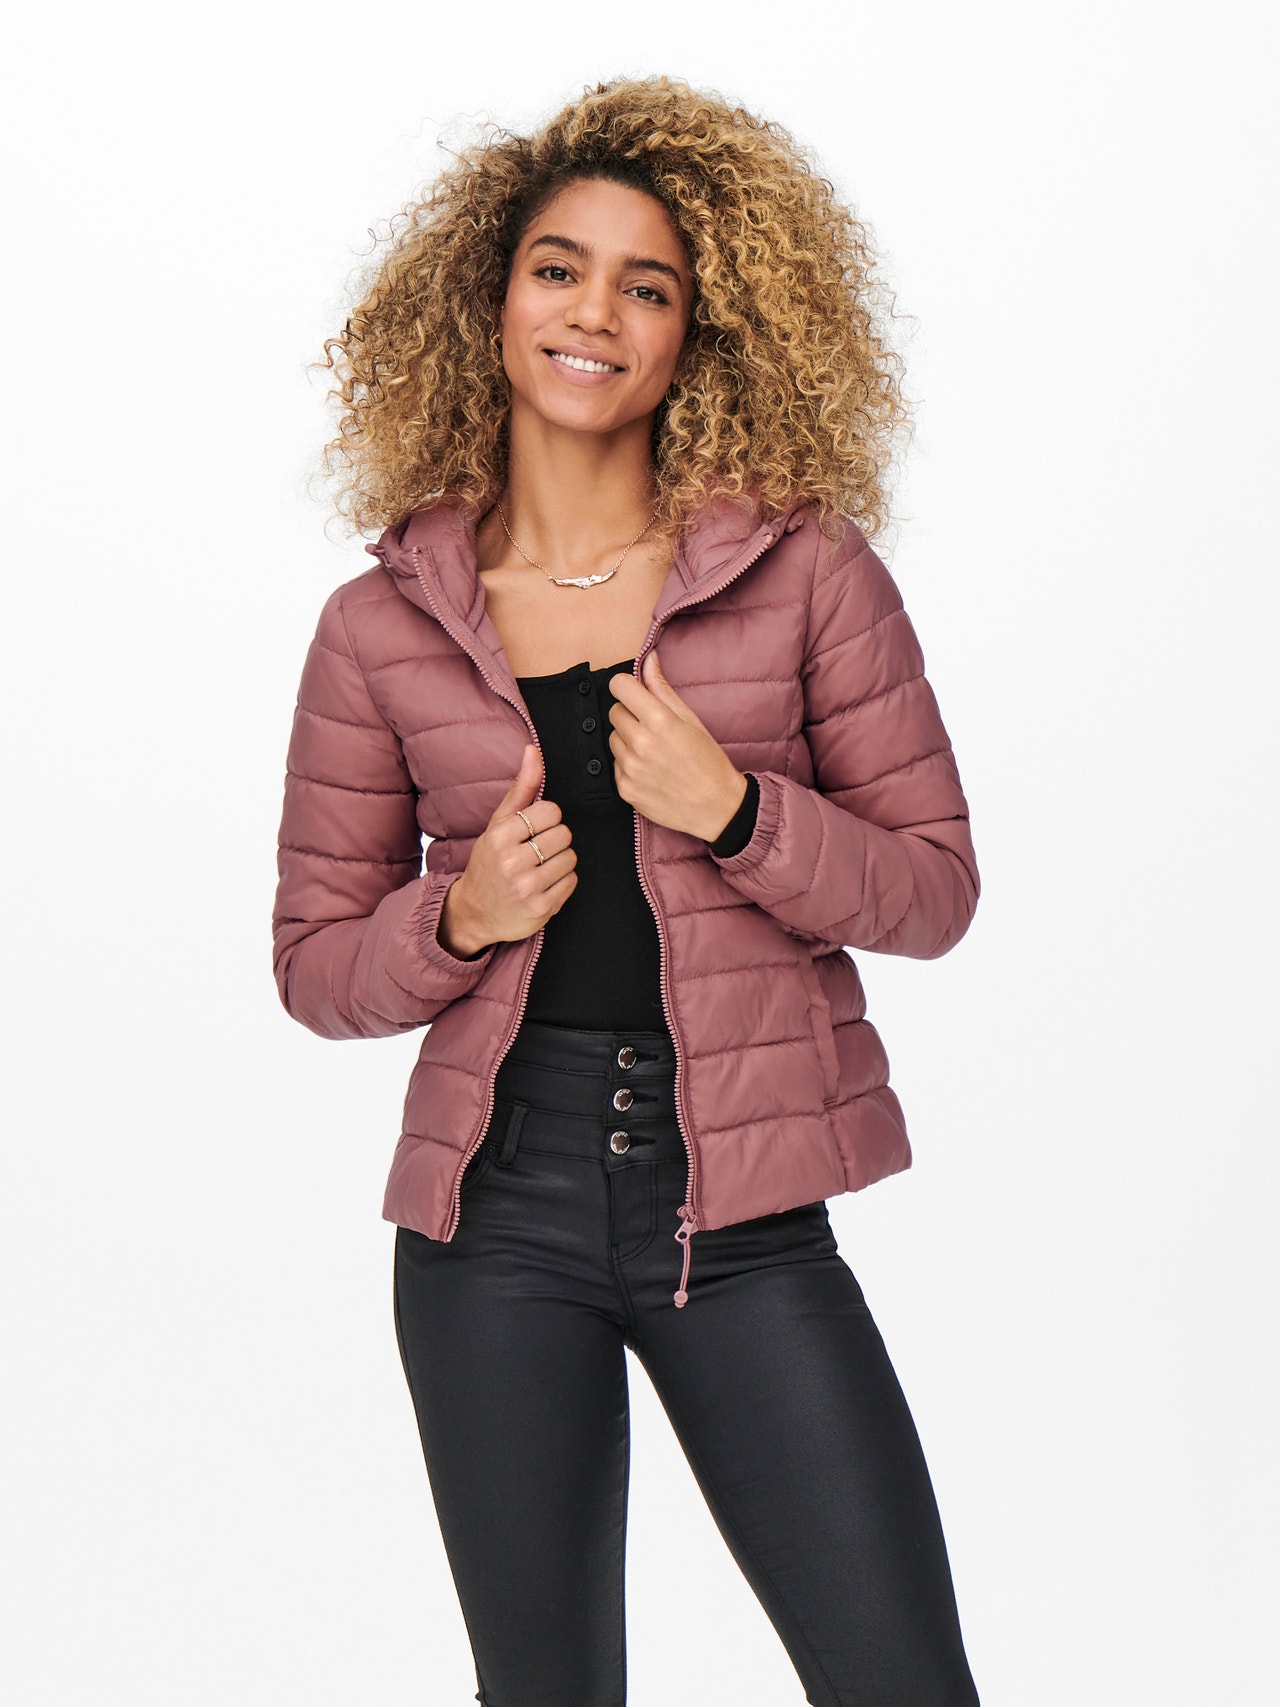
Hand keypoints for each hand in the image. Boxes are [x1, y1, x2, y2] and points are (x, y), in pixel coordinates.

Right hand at [438, 745, 577, 956]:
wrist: (476, 913)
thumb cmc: (489, 863)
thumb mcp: (499, 823)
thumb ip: (521, 787)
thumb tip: (533, 751)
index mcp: (500, 836)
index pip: (551, 811)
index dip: (547, 819)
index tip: (534, 830)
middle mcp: (512, 861)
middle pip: (564, 834)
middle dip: (555, 840)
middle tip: (537, 851)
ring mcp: (527, 887)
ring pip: (570, 858)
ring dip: (560, 861)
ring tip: (540, 868)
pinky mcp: (541, 908)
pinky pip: (571, 881)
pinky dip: (563, 881)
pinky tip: (544, 884)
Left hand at [607, 650, 747, 840]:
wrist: (717, 807)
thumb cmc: (708, 760)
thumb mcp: (691, 719)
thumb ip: (662, 689)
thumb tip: (648, 659)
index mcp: (659, 721)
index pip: (619, 686)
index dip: (627, 687)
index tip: (634, 693)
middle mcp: (641, 743)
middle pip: (614, 712)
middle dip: (630, 715)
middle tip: (653, 729)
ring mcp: (630, 768)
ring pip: (613, 738)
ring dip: (627, 740)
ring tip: (653, 752)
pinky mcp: (625, 789)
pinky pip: (615, 765)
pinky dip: (628, 764)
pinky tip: (650, 771)